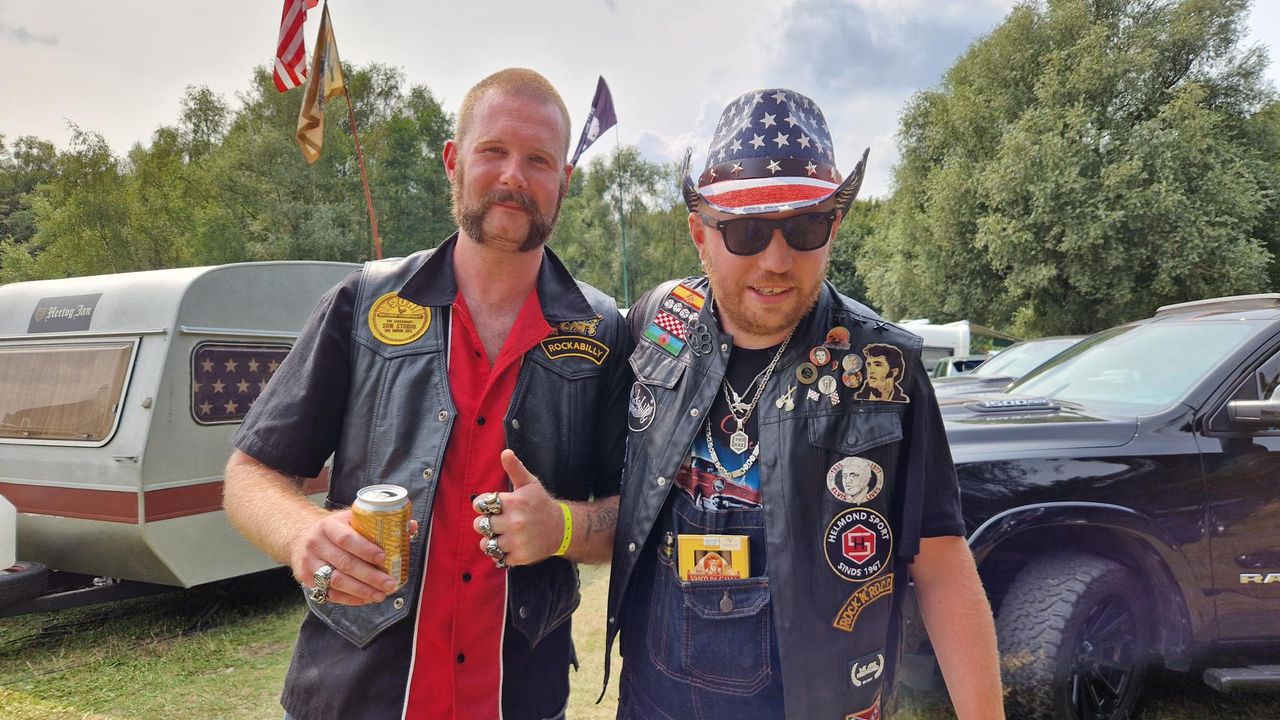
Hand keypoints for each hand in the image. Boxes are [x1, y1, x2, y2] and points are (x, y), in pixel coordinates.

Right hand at [290, 509, 401, 605]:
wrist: (300, 536)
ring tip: (381, 595)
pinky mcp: (306, 579)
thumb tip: (411, 526)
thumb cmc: (335, 529)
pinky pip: (329, 593)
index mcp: (328, 526)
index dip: (365, 549)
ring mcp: (309, 562)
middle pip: (344, 563)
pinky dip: (349, 599)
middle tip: (390, 583)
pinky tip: (365, 599)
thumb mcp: (351, 519)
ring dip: (361, 591)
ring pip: (336, 581)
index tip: (384, 558)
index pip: (346, 538)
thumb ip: (379, 523)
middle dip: (370, 576)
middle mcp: (316, 543)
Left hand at [472, 449, 564, 565]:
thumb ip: (515, 468)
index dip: (482, 505)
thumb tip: (505, 452)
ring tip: (500, 535)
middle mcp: (513, 522)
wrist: (562, 529)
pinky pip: (498, 558)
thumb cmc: (541, 504)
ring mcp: (516, 541)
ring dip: (490, 540)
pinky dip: (501, 554)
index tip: (490, 507)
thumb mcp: (530, 484)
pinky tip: (509, 545)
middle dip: (485, 523)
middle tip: (496, 522)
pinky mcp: (519, 557)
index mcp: (513, 502)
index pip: (480, 504)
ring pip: (486, 544)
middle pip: (479, 525)